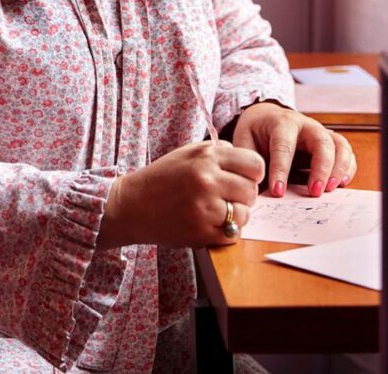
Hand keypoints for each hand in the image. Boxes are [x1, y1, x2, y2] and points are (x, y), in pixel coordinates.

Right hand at [98, 140, 264, 248]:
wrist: (132, 205)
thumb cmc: (161, 177)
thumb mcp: (187, 153)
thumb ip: (217, 152)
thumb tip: (245, 160)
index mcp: (206, 156)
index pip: (255, 164)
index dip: (252, 173)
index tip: (243, 178)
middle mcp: (207, 179)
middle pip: (252, 190)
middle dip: (244, 196)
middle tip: (227, 197)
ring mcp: (205, 207)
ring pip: (245, 215)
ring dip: (235, 215)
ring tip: (217, 211)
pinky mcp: (202, 232)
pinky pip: (232, 235)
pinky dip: (226, 232)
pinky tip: (210, 222)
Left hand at [231, 102, 356, 197]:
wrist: (265, 116)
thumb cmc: (255, 131)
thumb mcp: (244, 140)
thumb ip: (249, 160)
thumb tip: (252, 187)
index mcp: (281, 122)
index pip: (283, 145)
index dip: (281, 169)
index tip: (278, 192)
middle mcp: (305, 125)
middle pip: (320, 142)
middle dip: (320, 168)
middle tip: (314, 192)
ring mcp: (321, 132)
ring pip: (339, 145)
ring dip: (338, 169)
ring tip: (329, 190)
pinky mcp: (330, 142)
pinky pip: (346, 153)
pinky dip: (347, 168)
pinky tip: (341, 184)